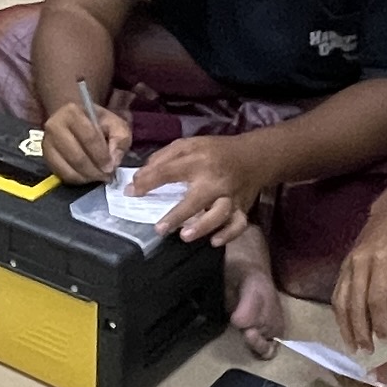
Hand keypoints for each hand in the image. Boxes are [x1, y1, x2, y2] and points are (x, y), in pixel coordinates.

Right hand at [39, 96, 131, 186]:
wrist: (75, 120)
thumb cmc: (97, 121)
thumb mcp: (115, 123)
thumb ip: (120, 139)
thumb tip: (113, 160)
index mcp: (72, 112)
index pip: (89, 138)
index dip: (102, 156)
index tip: (111, 167)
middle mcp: (54, 126)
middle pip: (77, 156)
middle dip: (94, 170)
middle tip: (106, 176)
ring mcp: (47, 143)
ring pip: (68, 169)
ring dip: (86, 177)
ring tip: (98, 177)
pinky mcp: (46, 157)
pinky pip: (61, 174)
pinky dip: (77, 179)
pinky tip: (87, 176)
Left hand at [137, 131, 269, 245]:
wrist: (255, 156)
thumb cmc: (215, 152)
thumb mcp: (189, 144)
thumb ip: (164, 158)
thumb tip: (140, 176)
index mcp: (198, 161)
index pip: (169, 172)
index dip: (147, 182)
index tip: (131, 193)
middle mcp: (215, 180)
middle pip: (197, 199)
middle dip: (178, 215)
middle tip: (159, 229)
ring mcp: (230, 196)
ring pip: (220, 214)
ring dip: (203, 227)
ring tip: (185, 236)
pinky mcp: (242, 208)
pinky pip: (239, 224)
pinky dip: (228, 234)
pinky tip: (214, 241)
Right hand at [331, 206, 386, 356]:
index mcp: (382, 259)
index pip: (375, 297)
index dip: (379, 321)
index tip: (386, 338)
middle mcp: (359, 261)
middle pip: (354, 302)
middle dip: (359, 329)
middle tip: (366, 350)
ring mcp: (348, 262)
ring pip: (340, 298)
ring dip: (344, 324)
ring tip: (352, 344)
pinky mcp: (344, 264)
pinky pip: (337, 291)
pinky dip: (339, 311)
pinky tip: (345, 325)